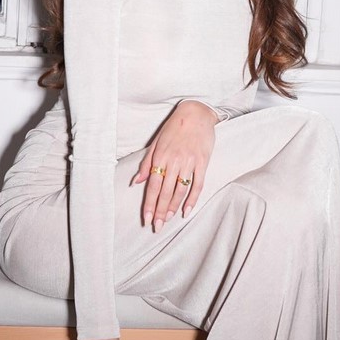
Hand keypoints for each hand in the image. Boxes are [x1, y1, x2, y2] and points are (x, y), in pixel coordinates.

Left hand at [133, 100, 217, 230]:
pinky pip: (197, 184)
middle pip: (165, 191)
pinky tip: (186, 210)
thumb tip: (136, 181)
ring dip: (173, 207)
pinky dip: (192, 199)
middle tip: (157, 226)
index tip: (147, 218)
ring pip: (180, 190)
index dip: (150, 204)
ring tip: (168, 219)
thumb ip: (146, 163)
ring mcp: (189, 162)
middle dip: (160, 210)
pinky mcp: (202, 162)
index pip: (153, 185)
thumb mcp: (155, 142)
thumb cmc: (173, 127)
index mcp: (160, 156)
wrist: (195, 113)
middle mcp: (174, 161)